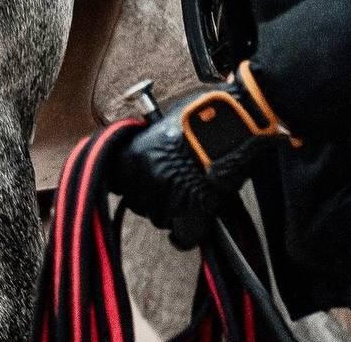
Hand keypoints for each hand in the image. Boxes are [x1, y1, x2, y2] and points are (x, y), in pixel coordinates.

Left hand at [113, 63, 297, 248]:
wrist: (234, 122)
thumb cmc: (201, 113)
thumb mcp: (161, 121)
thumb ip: (145, 144)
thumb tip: (141, 154)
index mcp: (131, 156)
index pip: (117, 183)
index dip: (131, 183)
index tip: (140, 183)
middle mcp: (144, 179)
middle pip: (138, 203)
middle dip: (152, 198)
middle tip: (171, 185)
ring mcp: (168, 198)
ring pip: (160, 219)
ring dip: (171, 212)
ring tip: (187, 195)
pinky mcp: (194, 213)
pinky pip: (183, 236)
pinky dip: (187, 234)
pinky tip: (190, 227)